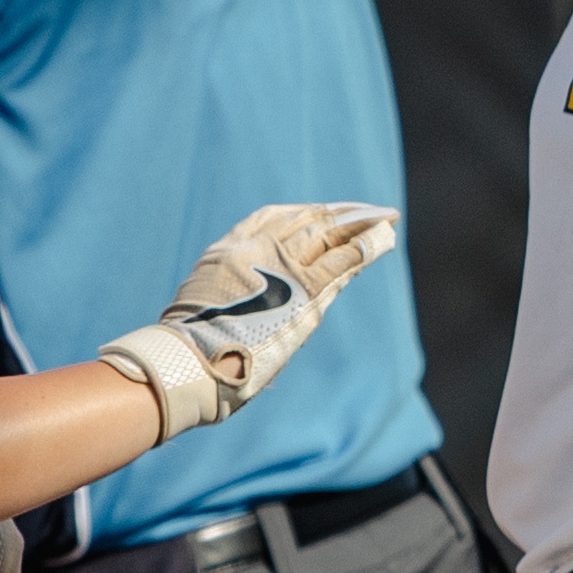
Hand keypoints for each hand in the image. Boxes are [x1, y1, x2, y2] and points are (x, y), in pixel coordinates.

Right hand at [98, 203, 397, 439]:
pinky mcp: (306, 291)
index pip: (272, 216)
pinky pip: (343, 259)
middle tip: (365, 211)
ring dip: (362, 223)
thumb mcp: (200, 308)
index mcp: (228, 250)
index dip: (302, 212)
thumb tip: (238, 316)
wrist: (186, 361)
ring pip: (331, 233)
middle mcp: (257, 249)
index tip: (322, 211)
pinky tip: (384, 238)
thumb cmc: (187, 351)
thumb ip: (226, 298)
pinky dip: (366, 246)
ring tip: (387, 218)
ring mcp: (282, 267)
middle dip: (339, 213)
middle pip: (308, 219)